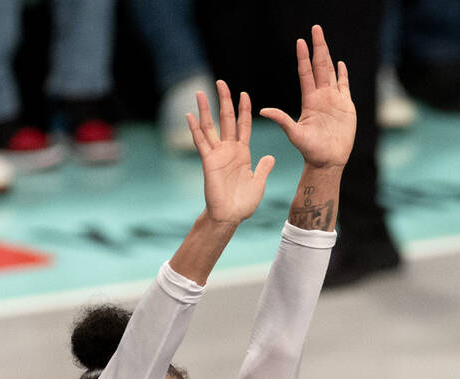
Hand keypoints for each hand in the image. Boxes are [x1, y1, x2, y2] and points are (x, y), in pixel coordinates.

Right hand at [187, 81, 274, 223]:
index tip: (244, 94)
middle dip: (224, 101)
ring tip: (200, 92)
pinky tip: (189, 115)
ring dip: (205, 110)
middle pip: (226, 120)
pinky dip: (194, 129)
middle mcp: (229, 150)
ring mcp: (217, 154)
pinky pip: (200, 142)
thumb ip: (263, 168)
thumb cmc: (243, 202)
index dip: (244, 110)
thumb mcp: (258, 182)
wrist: (231, 216)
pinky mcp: (208, 161)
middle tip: (221, 82)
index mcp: (243, 153)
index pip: (243, 126)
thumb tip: (270, 157)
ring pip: (210, 127)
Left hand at [260, 25, 355, 168]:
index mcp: (309, 100)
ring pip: (331, 72)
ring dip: (328, 55)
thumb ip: (282, 120)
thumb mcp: (294, 134)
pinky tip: (341, 63)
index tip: (300, 42)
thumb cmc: (311, 151)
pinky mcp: (346, 107)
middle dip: (318, 48)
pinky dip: (343, 75)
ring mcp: (333, 100)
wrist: (328, 161)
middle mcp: (321, 97)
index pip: (305, 73)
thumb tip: (263, 111)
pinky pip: (344, 86)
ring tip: (324, 40)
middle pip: (319, 66)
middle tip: (315, 28)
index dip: (303, 57)